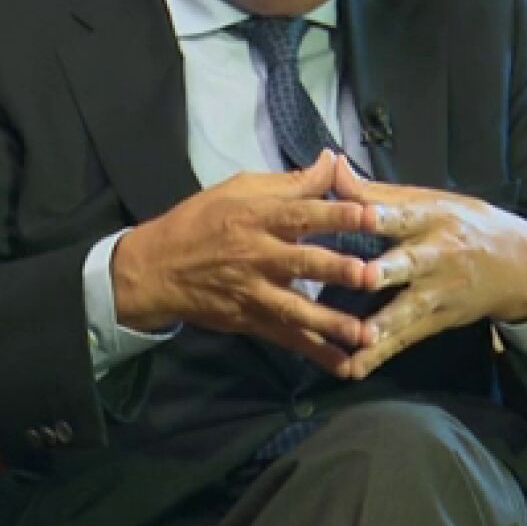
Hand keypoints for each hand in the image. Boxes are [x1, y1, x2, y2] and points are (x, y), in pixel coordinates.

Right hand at [111, 150, 382, 371]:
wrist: (154, 270)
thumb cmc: (201, 221)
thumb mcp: (240, 189)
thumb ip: (291, 182)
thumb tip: (331, 160)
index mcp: (257, 217)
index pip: (301, 213)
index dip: (337, 214)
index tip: (372, 215)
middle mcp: (258, 256)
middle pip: (303, 263)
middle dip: (338, 270)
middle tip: (370, 276)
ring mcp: (255, 293)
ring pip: (297, 309)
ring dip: (332, 323)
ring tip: (366, 334)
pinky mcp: (252, 321)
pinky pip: (288, 339)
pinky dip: (316, 353)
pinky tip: (346, 365)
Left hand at [328, 159, 526, 379]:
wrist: (519, 266)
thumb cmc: (464, 225)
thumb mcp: (430, 201)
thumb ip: (375, 192)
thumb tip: (330, 163)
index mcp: (432, 219)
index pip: (404, 215)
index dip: (382, 214)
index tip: (359, 214)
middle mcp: (435, 256)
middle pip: (409, 264)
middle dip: (387, 271)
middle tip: (365, 278)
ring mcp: (437, 292)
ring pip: (408, 309)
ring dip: (384, 323)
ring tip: (359, 337)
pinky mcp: (435, 321)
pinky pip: (403, 340)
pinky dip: (379, 355)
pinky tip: (351, 368)